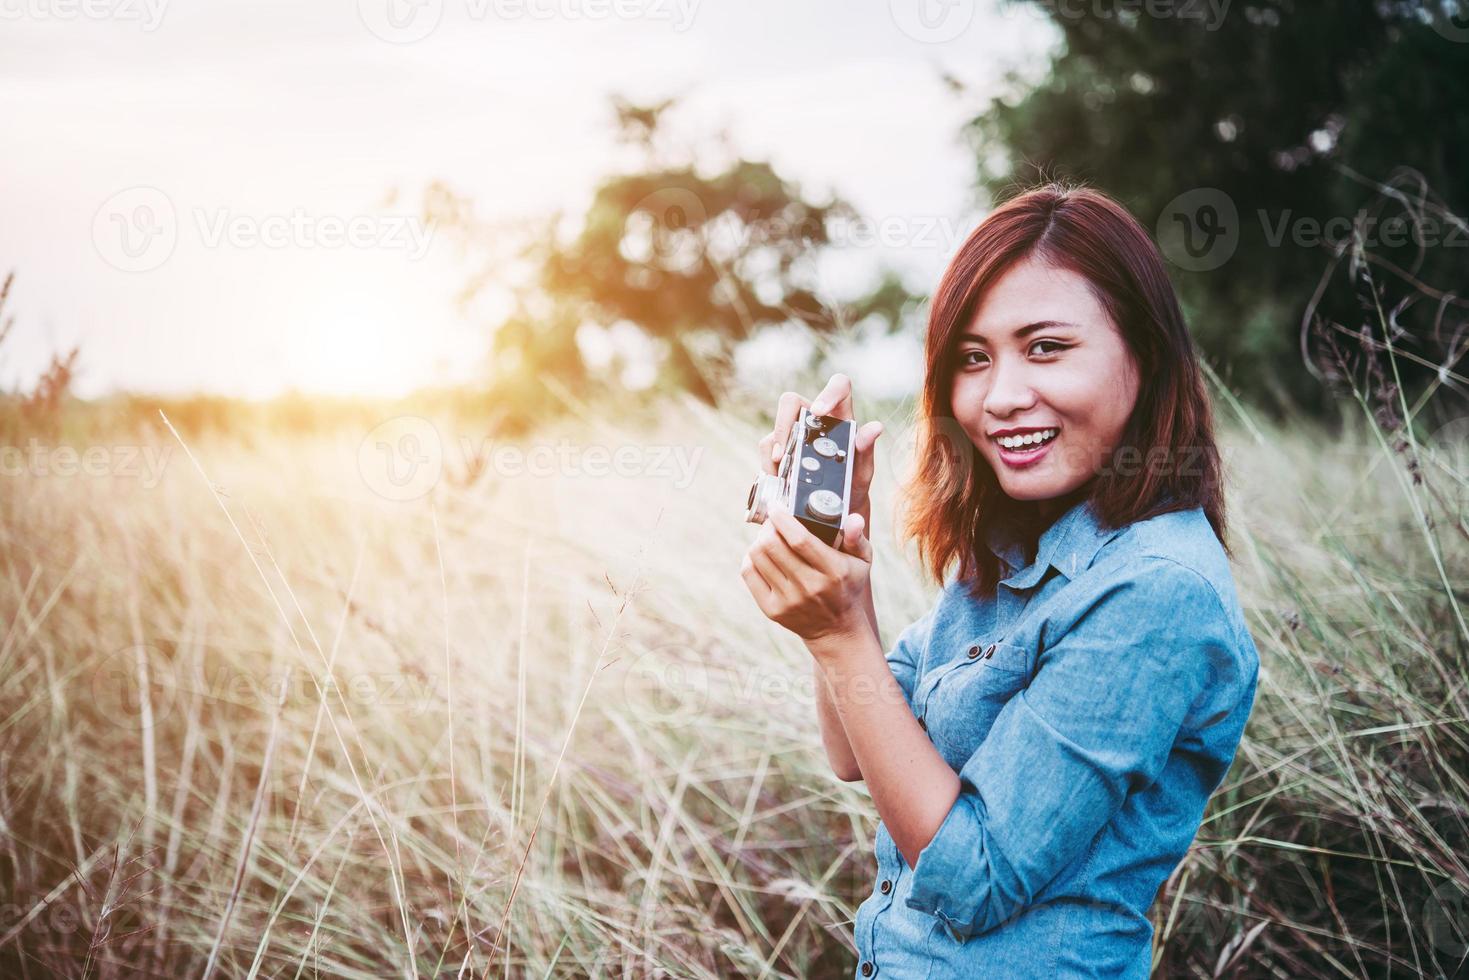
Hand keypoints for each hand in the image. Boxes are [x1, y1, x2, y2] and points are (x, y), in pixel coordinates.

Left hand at [740, 501, 874, 647]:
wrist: (836, 630)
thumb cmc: (847, 587)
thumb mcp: (862, 562)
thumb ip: (857, 538)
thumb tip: (853, 519)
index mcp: (833, 571)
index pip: (800, 540)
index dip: (783, 519)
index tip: (777, 506)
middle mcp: (810, 587)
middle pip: (772, 546)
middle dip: (768, 526)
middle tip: (773, 521)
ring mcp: (788, 600)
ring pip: (758, 557)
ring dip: (759, 540)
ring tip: (768, 536)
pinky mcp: (772, 610)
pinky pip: (749, 574)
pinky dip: (751, 558)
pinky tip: (761, 554)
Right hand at [755, 374, 883, 533]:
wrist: (838, 506)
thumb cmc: (854, 481)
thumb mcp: (863, 470)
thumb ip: (867, 448)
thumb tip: (875, 427)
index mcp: (841, 415)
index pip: (839, 386)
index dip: (828, 392)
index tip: (818, 411)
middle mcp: (814, 417)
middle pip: (791, 401)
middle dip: (783, 424)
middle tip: (784, 452)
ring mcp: (794, 431)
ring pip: (775, 428)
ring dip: (774, 450)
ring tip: (780, 475)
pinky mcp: (779, 447)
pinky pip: (766, 448)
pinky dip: (768, 465)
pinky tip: (776, 481)